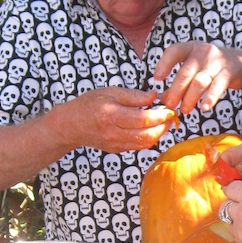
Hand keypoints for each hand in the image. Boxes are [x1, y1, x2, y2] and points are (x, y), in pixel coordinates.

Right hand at [57, 87, 177, 152]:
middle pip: (148, 135)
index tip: (168, 109)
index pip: (143, 119)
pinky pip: (138, 147)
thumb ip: (133, 96)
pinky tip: (151, 129)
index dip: (160, 115)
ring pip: (145, 144)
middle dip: (163, 127)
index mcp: (112, 115)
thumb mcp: (109, 92)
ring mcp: (116, 144)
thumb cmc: (89, 104)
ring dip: (159, 134)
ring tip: (163, 123)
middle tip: (169, 117)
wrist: (71, 125)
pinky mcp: (117, 150)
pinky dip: (149, 139)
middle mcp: (114, 133)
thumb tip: (153, 96)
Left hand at [154, 42, 241, 114]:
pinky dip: (210, 97)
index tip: (157, 78)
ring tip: (185, 110)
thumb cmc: (211, 67)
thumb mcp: (194, 69)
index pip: (174, 51)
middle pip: (186, 72)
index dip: (164, 63)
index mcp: (191, 48)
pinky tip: (204, 108)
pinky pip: (218, 86)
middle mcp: (203, 52)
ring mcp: (217, 61)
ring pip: (200, 81)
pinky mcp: (229, 72)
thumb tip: (163, 99)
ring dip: (190, 97)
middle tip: (170, 105)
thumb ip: (179, 83)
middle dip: (176, 90)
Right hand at [216, 140, 241, 197]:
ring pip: (229, 182)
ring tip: (237, 193)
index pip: (227, 156)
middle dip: (225, 179)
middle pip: (225, 170)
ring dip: (231, 188)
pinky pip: (238, 190)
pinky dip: (238, 194)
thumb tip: (238, 168)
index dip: (221, 166)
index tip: (222, 177)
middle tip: (230, 188)